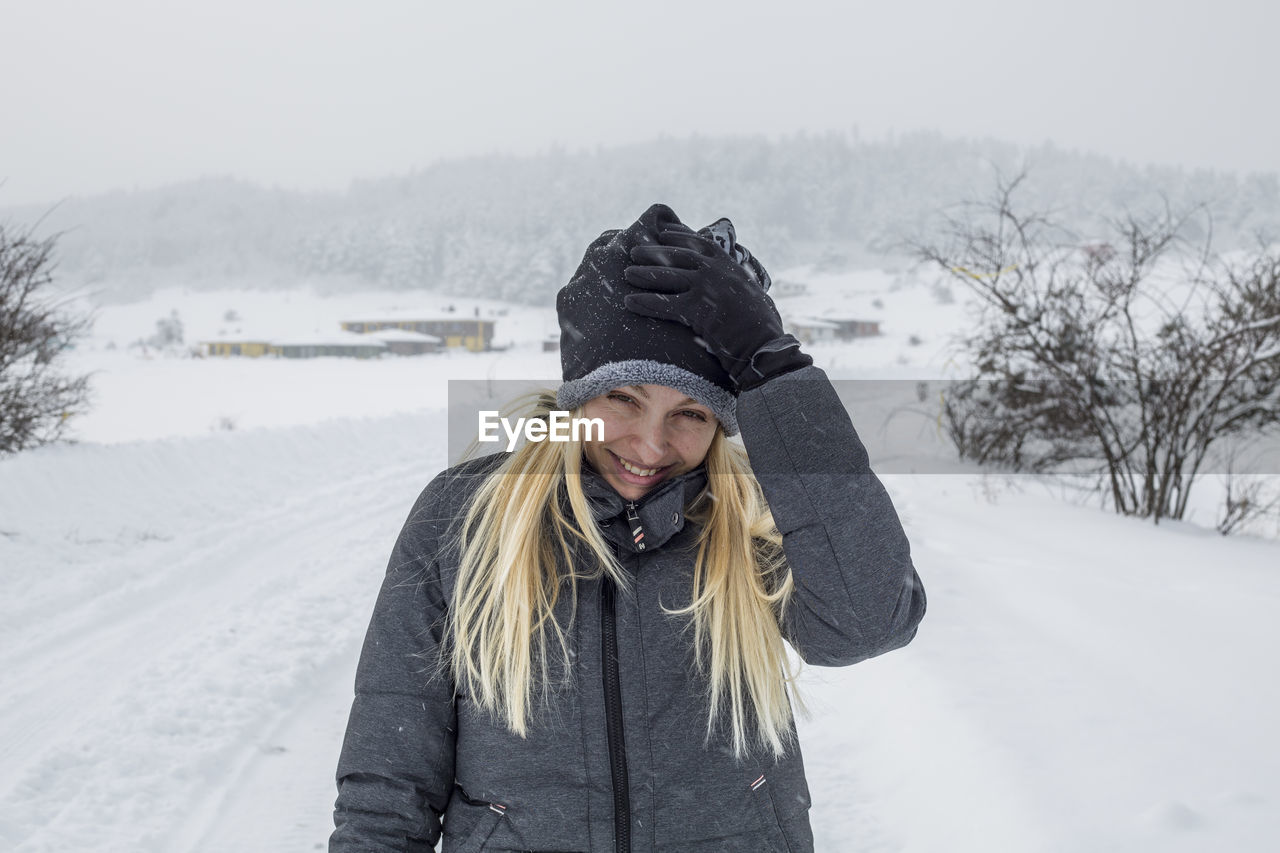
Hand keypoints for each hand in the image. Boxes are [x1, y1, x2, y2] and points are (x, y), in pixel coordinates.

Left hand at [623, 228, 810, 390]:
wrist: (764, 348)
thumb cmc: (760, 327)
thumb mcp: (749, 294)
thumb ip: (735, 283)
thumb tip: (730, 282)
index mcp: (730, 264)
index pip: (699, 242)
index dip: (678, 236)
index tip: (662, 232)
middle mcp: (717, 270)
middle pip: (678, 255)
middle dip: (654, 252)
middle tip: (634, 251)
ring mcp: (707, 287)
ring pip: (668, 276)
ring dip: (644, 274)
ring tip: (627, 273)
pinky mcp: (698, 309)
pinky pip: (665, 304)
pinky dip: (645, 302)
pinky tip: (629, 302)